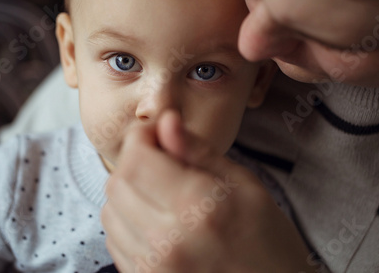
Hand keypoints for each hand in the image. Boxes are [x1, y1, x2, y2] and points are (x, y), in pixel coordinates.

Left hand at [102, 110, 316, 272]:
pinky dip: (127, 220)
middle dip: (134, 161)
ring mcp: (153, 266)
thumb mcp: (244, 185)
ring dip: (128, 191)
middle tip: (162, 161)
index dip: (141, 136)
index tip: (158, 134)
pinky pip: (115, 239)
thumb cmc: (268, 242)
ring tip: (161, 193)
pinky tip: (155, 219)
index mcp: (198, 207)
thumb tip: (165, 121)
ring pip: (110, 210)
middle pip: (119, 182)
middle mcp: (168, 240)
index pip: (137, 158)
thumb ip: (197, 151)